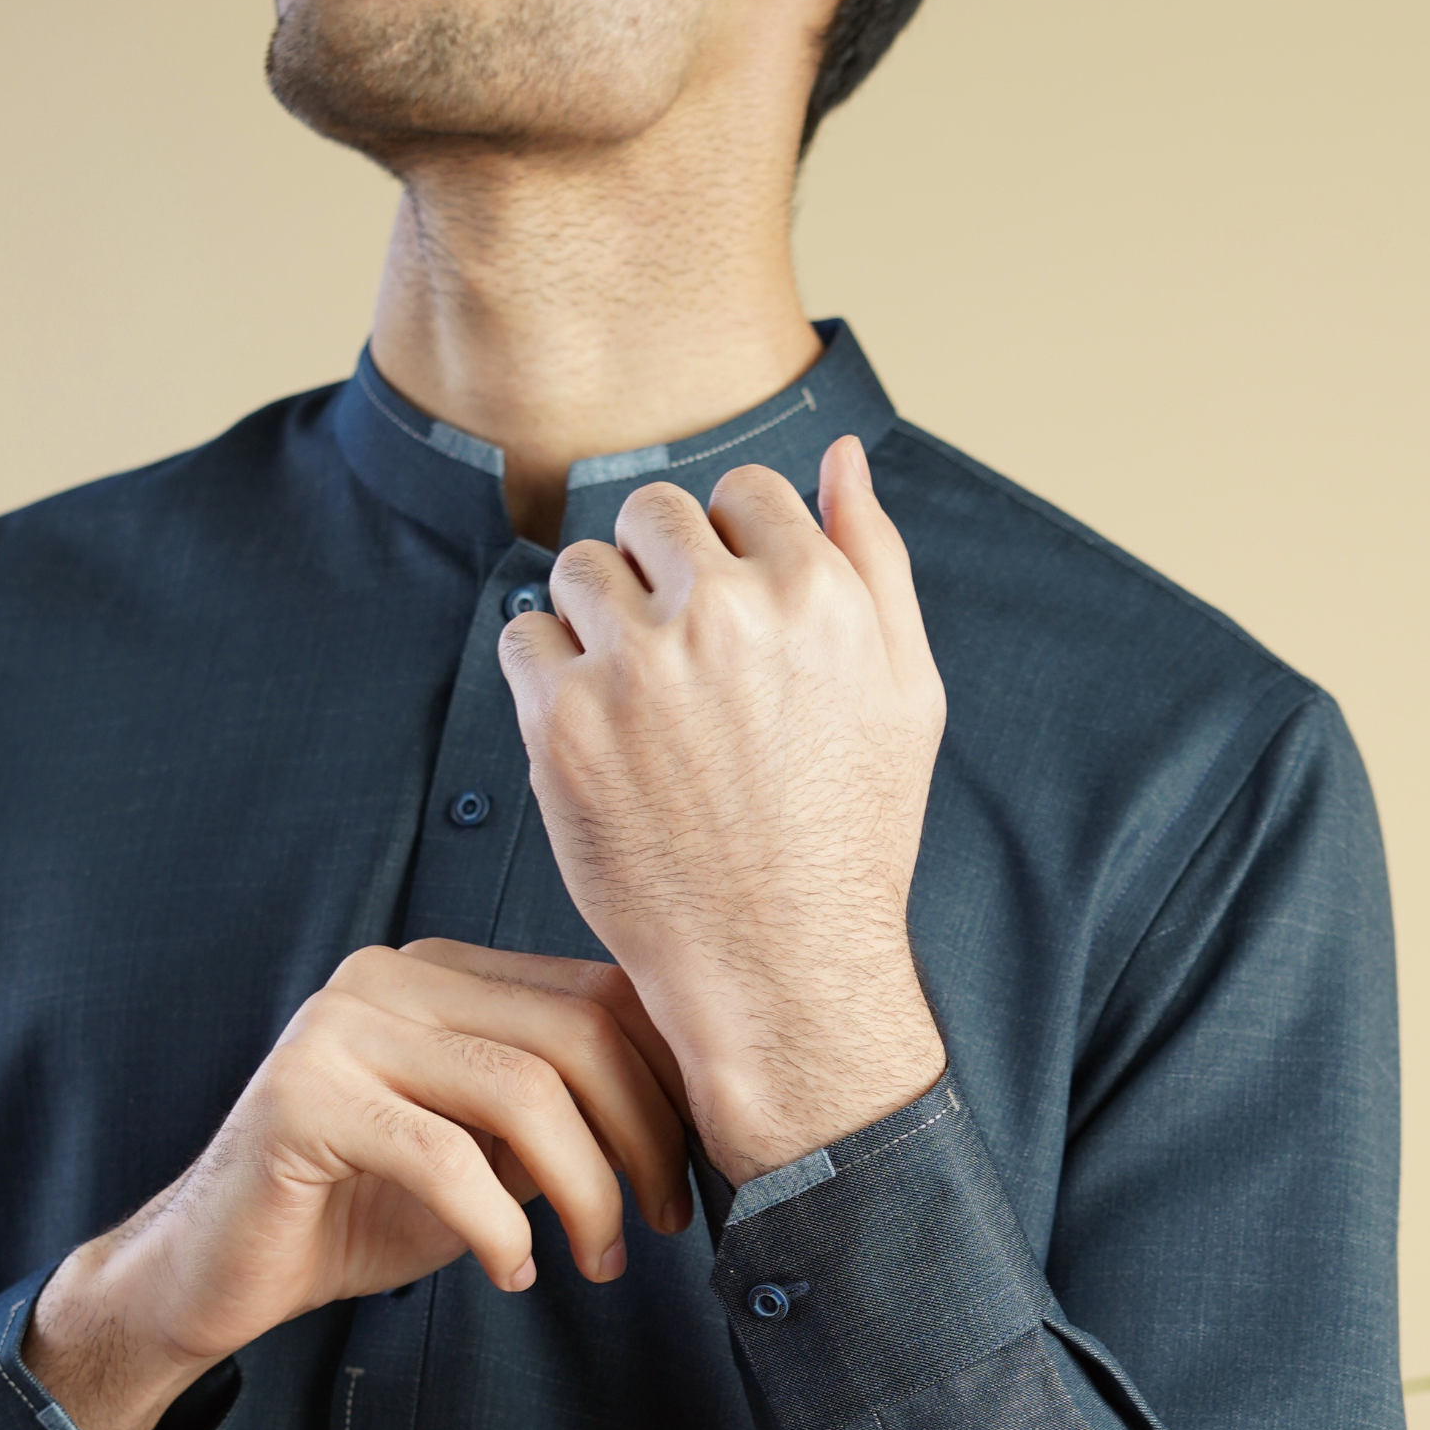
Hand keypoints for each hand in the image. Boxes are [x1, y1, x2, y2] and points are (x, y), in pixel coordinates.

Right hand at [22, 939, 690, 1429]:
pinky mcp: (302, 1096)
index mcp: (445, 973)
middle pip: (576, 1033)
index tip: (696, 1174)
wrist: (222, 1269)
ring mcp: (340, 1026)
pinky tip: (511, 1271)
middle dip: (644, 1140)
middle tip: (660, 1225)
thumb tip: (690, 1125)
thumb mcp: (492, 1156)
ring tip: (594, 1263)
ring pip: (524, 1091)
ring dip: (586, 1192)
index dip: (669, 1086)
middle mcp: (392, 977)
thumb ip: (568, 1119)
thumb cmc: (361, 1210)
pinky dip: (499, 1227)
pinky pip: (445, 1157)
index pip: (598, 995)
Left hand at [498, 433, 948, 1185]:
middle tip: (678, 664)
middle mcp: (725, 615)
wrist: (781, 972)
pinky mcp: (564, 723)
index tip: (733, 621)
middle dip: (658, 572)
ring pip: (577, 567)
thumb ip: (876, 562)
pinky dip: (547, 676)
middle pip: (651, 512)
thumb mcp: (905, 696)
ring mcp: (637, 667)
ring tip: (634, 701)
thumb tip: (841, 457)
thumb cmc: (849, 839)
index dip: (733, 553)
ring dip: (596, 616)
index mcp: (816, 594)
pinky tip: (594, 734)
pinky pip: (525, 637)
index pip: (744, 492)